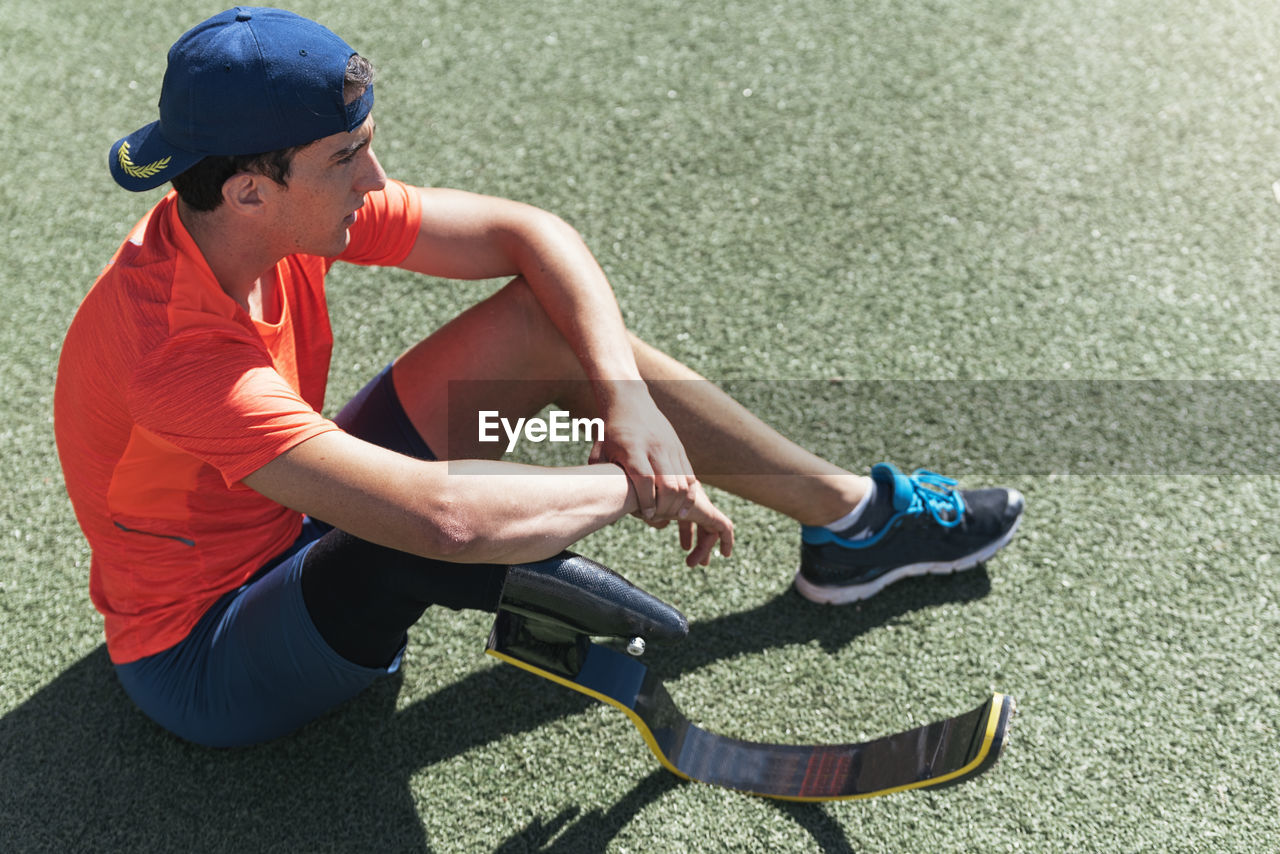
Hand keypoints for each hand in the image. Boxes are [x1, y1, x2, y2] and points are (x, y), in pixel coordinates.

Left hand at [589, 387, 696, 522]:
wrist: (629, 401)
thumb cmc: (610, 431)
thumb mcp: (599, 452)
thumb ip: (600, 478)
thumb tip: (601, 506)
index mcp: (633, 448)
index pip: (645, 480)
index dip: (648, 501)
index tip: (645, 515)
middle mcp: (655, 448)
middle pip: (669, 484)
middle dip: (665, 507)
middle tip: (656, 517)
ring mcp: (670, 447)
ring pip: (684, 482)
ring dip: (678, 503)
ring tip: (667, 513)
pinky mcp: (679, 448)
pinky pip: (690, 475)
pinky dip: (687, 493)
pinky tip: (679, 504)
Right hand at [643, 479, 734, 565]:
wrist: (640, 493)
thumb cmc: (634, 501)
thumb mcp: (645, 511)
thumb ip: (655, 517)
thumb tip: (663, 523)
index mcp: (677, 496)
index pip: (687, 516)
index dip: (687, 533)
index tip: (685, 547)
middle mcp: (691, 498)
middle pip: (702, 522)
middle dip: (702, 542)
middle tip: (696, 561)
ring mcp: (700, 503)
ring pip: (711, 528)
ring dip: (705, 547)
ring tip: (698, 564)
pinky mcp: (708, 511)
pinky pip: (724, 527)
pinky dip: (727, 540)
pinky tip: (726, 553)